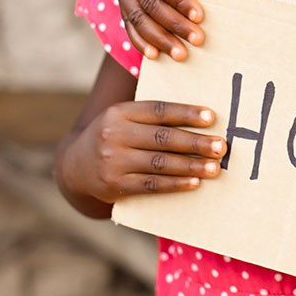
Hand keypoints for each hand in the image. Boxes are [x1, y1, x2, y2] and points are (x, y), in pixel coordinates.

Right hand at [58, 100, 225, 202]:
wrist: (74, 168)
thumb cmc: (113, 137)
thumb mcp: (123, 118)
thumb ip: (151, 117)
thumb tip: (201, 118)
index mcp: (119, 112)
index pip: (158, 110)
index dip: (186, 113)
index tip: (211, 117)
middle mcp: (114, 135)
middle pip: (162, 138)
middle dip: (195, 143)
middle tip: (221, 146)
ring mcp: (113, 162)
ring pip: (159, 163)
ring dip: (191, 166)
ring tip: (215, 167)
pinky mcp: (115, 185)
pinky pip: (150, 184)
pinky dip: (175, 184)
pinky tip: (194, 182)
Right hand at [111, 0, 204, 60]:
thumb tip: (193, 11)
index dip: (179, 1)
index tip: (199, 17)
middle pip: (147, 3)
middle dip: (173, 25)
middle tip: (196, 40)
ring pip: (136, 17)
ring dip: (159, 39)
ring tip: (180, 54)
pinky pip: (128, 22)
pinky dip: (141, 40)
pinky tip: (155, 55)